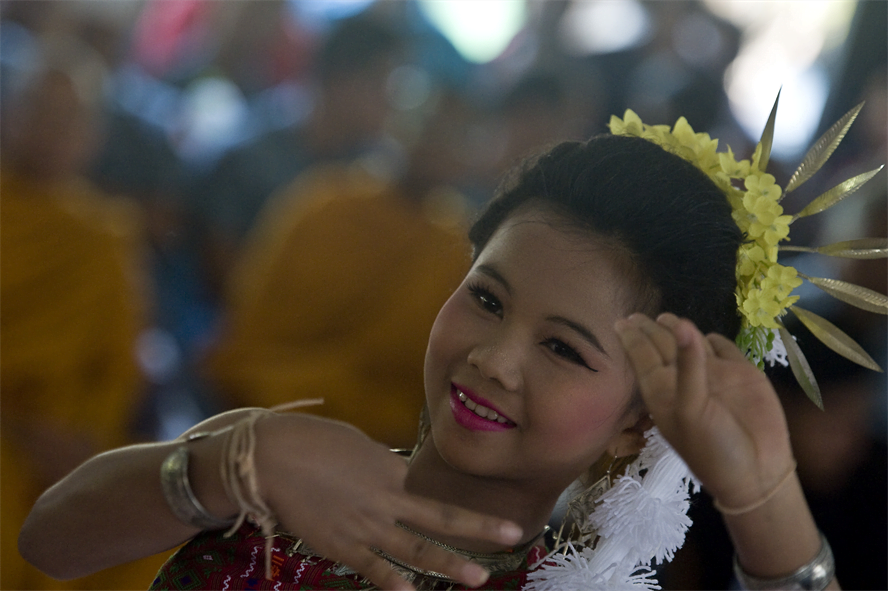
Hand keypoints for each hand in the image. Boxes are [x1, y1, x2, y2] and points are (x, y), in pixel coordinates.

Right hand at [253, 413, 522, 590]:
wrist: (269, 458)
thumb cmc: (310, 442)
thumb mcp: (356, 446)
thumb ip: (380, 466)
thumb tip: (393, 477)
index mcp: (390, 469)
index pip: (432, 493)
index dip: (459, 506)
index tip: (485, 517)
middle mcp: (386, 498)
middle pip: (439, 517)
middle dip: (478, 528)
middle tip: (511, 534)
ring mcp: (365, 525)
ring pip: (416, 548)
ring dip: (449, 564)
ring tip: (478, 577)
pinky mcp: (341, 546)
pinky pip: (374, 568)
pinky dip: (394, 582)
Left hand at [614, 313, 795, 509]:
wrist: (757, 472)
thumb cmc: (712, 447)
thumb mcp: (690, 410)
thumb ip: (687, 367)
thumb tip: (681, 324)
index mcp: (663, 392)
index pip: (643, 358)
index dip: (632, 340)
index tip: (619, 322)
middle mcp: (685, 379)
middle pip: (664, 346)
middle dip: (651, 331)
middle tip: (635, 315)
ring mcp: (714, 375)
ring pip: (693, 343)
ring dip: (680, 330)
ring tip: (665, 318)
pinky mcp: (742, 373)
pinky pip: (725, 348)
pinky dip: (715, 340)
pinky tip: (706, 334)